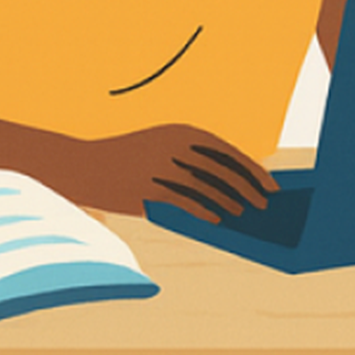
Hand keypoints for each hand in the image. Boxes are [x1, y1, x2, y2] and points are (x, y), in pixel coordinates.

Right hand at [69, 125, 278, 222]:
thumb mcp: (160, 149)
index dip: (252, 167)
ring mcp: (160, 167)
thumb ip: (191, 162)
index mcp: (179, 131)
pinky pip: (183, 202)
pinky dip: (204, 212)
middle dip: (248, 186)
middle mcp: (173, 146)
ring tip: (245, 214)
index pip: (226, 149)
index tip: (271, 183)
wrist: (83, 165)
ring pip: (206, 187)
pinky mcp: (147, 188)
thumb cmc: (127, 159)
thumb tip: (229, 186)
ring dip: (229, 201)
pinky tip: (218, 223)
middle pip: (221, 169)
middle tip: (266, 203)